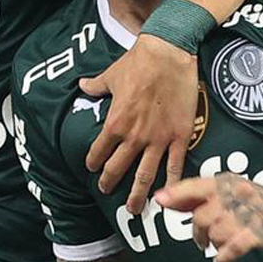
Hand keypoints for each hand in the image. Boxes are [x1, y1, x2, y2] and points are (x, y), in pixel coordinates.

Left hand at [81, 34, 196, 210]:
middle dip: (110, 182)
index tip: (92, 168)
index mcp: (115, 123)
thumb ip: (95, 87)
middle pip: (118, 169)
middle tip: (107, 191)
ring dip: (137, 195)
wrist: (168, 53)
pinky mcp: (180, 136)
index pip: (98, 151)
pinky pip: (175, 166)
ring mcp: (158, 139)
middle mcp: (134, 137)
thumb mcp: (111, 75)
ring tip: (134, 209)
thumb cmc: (138, 62)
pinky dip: (172, 183)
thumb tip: (82, 86)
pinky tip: (170, 196)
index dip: (93, 163)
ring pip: (145, 175)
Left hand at [155, 174, 262, 261]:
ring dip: (214, 244)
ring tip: (221, 245)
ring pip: (214, 234)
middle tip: (202, 240)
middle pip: (200, 217)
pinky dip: (223, 258)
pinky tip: (223, 259)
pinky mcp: (257, 234)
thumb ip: (201, 196)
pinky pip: (230, 250)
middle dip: (198, 233)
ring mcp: (247, 215)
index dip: (176, 194)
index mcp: (227, 183)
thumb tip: (167, 199)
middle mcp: (235, 196)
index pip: (195, 186)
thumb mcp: (233, 192)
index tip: (159, 200)